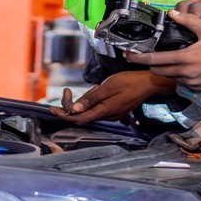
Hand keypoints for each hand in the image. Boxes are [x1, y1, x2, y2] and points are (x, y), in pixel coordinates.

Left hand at [49, 71, 173, 123]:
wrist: (149, 83)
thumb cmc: (129, 82)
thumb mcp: (107, 87)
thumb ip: (90, 99)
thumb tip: (73, 110)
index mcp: (104, 111)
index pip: (78, 118)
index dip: (63, 114)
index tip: (51, 109)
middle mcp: (107, 116)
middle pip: (82, 115)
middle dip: (72, 104)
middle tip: (68, 91)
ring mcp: (112, 113)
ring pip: (90, 110)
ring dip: (85, 100)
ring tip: (95, 86)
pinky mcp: (115, 109)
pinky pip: (98, 107)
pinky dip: (93, 99)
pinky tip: (100, 88)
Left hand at [126, 9, 200, 89]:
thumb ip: (188, 21)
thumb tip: (172, 13)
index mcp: (185, 59)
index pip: (155, 60)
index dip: (139, 58)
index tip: (127, 56)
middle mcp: (185, 74)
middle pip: (158, 70)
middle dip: (150, 63)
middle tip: (145, 54)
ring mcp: (192, 83)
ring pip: (169, 77)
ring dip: (164, 68)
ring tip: (164, 57)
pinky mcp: (198, 89)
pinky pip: (181, 82)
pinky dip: (177, 74)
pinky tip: (181, 65)